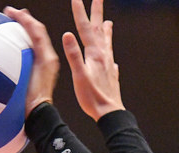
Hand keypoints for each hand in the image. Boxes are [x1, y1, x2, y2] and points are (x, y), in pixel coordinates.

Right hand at [4, 6, 60, 116]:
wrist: (39, 115)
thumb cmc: (35, 99)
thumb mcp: (33, 75)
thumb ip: (31, 55)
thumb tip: (22, 42)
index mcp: (47, 58)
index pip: (37, 30)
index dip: (25, 18)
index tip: (11, 11)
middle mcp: (47, 58)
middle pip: (37, 32)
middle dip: (25, 20)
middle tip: (10, 13)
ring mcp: (44, 64)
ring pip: (35, 40)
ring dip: (25, 29)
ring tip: (13, 22)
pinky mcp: (40, 71)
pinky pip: (33, 50)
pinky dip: (24, 41)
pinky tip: (13, 42)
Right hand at [61, 0, 124, 120]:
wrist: (110, 114)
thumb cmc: (92, 98)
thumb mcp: (79, 76)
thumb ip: (73, 55)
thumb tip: (67, 34)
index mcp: (94, 55)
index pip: (85, 29)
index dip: (80, 13)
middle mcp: (103, 57)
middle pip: (99, 30)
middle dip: (97, 12)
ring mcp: (108, 65)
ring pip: (107, 43)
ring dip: (106, 30)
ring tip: (108, 22)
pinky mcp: (111, 75)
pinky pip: (110, 59)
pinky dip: (109, 52)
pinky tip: (111, 57)